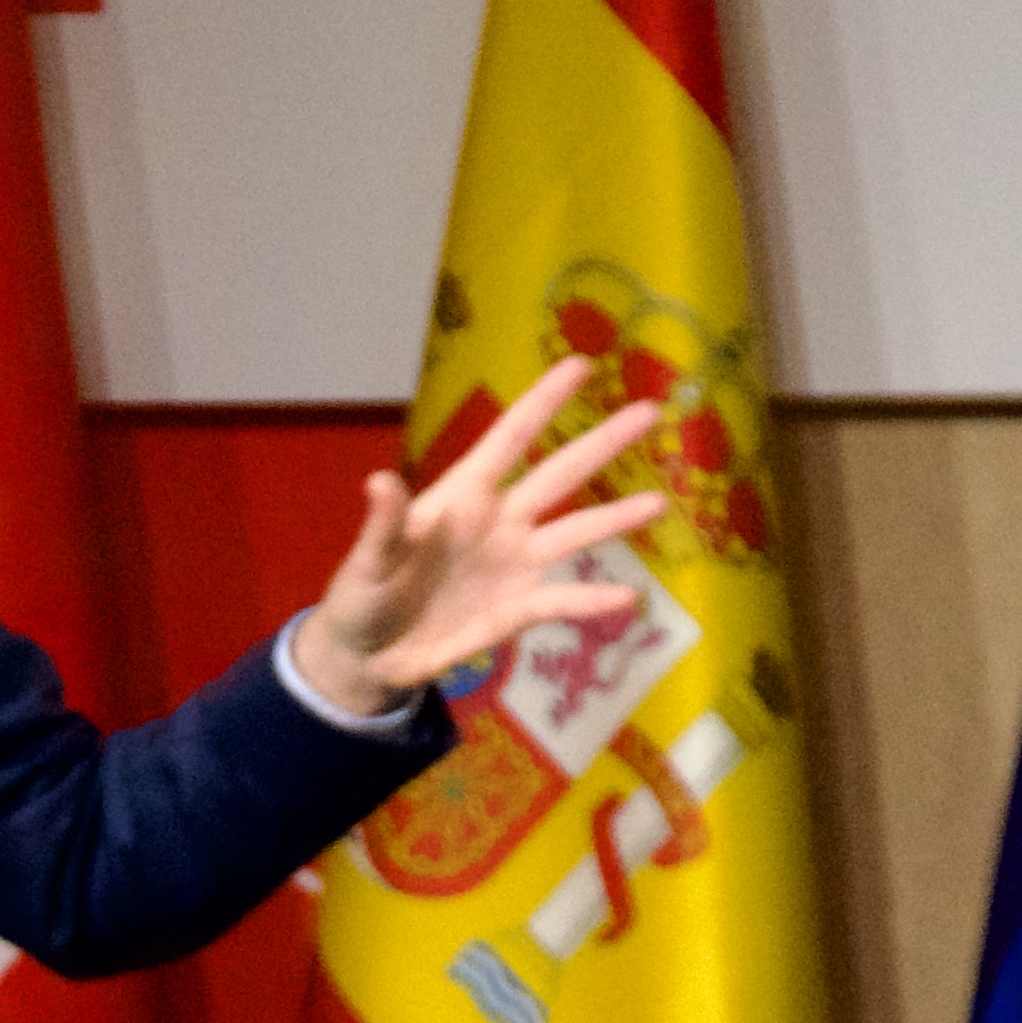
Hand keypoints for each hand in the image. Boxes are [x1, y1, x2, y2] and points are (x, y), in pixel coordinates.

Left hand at [284, 351, 681, 717]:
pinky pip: (561, 600)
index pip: (510, 438)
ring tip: (659, 503)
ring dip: (615, 519)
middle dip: (602, 443)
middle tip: (650, 410)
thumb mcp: (367, 561)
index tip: (581, 365)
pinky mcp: (517, 610)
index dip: (543, 401)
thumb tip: (380, 480)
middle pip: (559, 474)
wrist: (368, 657)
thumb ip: (383, 525)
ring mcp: (513, 564)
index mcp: (462, 495)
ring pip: (574, 532)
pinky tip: (628, 597)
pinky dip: (591, 599)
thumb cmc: (362, 596)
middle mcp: (499, 521)